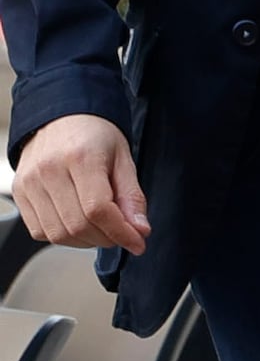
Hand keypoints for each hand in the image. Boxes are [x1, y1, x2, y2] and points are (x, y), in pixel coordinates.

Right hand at [10, 113, 145, 255]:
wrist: (59, 118)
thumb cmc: (94, 135)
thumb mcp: (124, 159)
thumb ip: (132, 197)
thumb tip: (139, 231)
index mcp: (79, 158)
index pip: (98, 209)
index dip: (120, 232)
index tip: (138, 242)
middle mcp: (48, 171)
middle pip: (77, 225)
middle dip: (106, 238)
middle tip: (122, 233)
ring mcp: (29, 183)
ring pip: (58, 234)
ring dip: (86, 241)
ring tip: (102, 228)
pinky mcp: (18, 193)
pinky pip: (40, 231)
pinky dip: (64, 236)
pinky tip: (79, 223)